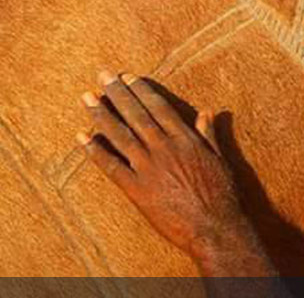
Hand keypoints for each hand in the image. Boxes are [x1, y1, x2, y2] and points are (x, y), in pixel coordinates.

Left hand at [76, 71, 262, 266]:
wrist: (215, 228)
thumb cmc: (221, 195)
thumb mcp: (219, 159)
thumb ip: (209, 135)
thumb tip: (207, 112)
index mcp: (185, 139)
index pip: (158, 108)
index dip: (141, 91)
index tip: (128, 77)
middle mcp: (164, 148)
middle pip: (136, 115)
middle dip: (117, 93)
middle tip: (102, 75)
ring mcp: (149, 168)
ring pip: (120, 136)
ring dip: (101, 115)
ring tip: (86, 98)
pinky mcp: (137, 190)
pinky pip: (112, 167)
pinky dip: (95, 152)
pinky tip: (82, 138)